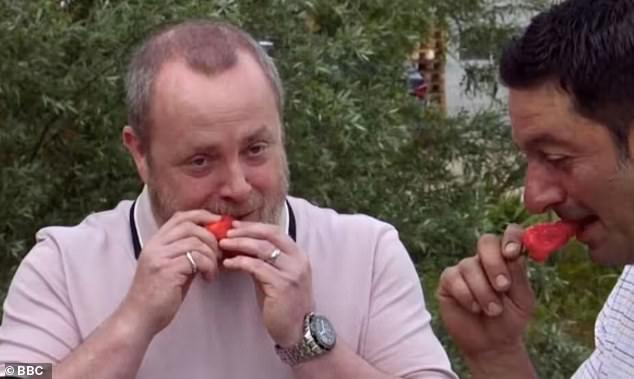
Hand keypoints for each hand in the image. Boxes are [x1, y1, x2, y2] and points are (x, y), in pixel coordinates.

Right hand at [120, 210, 221, 335]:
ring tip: (213, 270)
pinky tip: (208, 279)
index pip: (180, 217)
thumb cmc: (158, 296)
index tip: (218, 224)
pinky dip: (209, 267)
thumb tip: (210, 243)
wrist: (139, 319)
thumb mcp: (171, 268)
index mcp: (155, 242)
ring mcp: (160, 257)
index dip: (202, 216)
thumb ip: (185, 253)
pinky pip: (197, 259)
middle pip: (190, 225)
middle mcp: (155, 246)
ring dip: (212, 255)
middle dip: (211, 237)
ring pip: (196, 242)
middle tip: (219, 253)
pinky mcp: (167, 270)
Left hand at [219, 221, 313, 346]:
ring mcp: (291, 272)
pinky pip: (257, 267)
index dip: (254, 226)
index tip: (235, 226)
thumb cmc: (283, 304)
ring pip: (262, 249)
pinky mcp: (282, 285)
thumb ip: (264, 261)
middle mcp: (297, 261)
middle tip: (225, 233)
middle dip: (245, 231)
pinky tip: (228, 263)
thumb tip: (240, 247)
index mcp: (298, 255)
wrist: (297, 330)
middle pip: (269, 235)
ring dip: (240, 244)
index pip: (275, 231)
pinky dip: (240, 262)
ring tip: (223, 245)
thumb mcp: (276, 277)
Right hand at [437, 224, 535, 361]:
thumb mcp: (522, 299)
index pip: (510, 235)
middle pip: (486, 242)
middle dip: (494, 263)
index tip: (512, 253)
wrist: (492, 344)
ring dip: (483, 291)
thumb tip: (514, 253)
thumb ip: (518, 275)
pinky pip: (454, 278)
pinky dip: (466, 295)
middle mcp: (485, 259)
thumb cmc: (510, 319)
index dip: (511, 238)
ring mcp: (465, 269)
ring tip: (492, 311)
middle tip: (502, 287)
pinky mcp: (448, 281)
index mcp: (507, 259)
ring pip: (470, 265)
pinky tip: (473, 308)